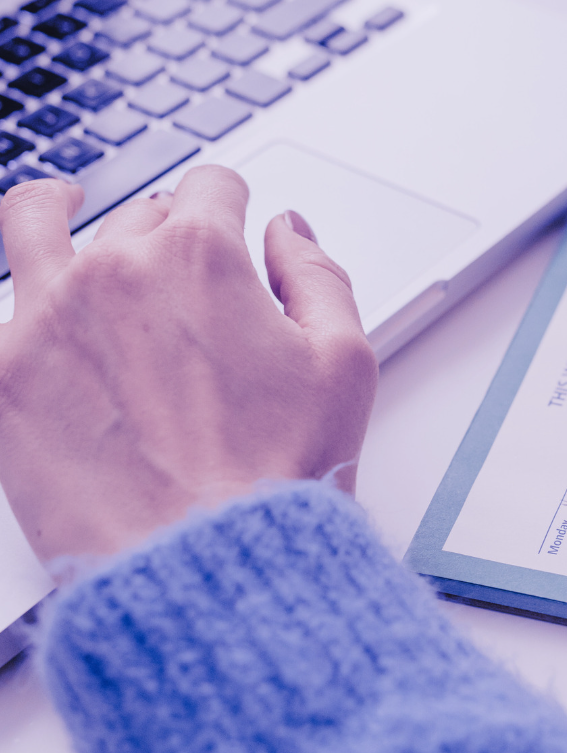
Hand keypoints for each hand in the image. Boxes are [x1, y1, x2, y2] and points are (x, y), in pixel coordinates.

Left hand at [0, 167, 376, 561]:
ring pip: (32, 224)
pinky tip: (28, 304)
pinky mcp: (0, 379)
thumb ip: (318, 274)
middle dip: (169, 231)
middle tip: (187, 275)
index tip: (233, 214)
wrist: (203, 566)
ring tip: (59, 205)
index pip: (212, 186)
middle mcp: (115, 270)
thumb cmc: (278, 474)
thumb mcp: (345, 362)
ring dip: (52, 206)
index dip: (231, 198)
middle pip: (140, 214)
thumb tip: (287, 231)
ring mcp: (44, 320)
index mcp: (201, 256)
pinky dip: (14, 301)